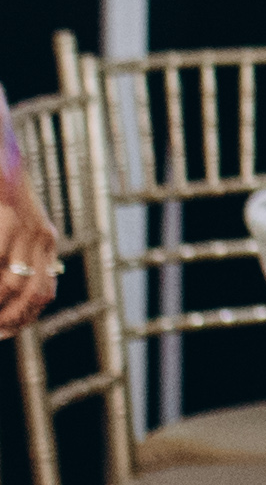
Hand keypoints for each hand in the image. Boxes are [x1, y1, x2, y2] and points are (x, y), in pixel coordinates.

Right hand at [0, 174, 59, 335]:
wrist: (0, 150)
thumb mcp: (12, 219)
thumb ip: (12, 249)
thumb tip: (7, 285)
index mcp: (43, 238)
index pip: (43, 291)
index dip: (23, 318)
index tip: (2, 333)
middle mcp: (41, 234)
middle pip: (32, 293)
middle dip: (8, 319)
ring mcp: (25, 225)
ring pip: (13, 282)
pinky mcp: (7, 215)